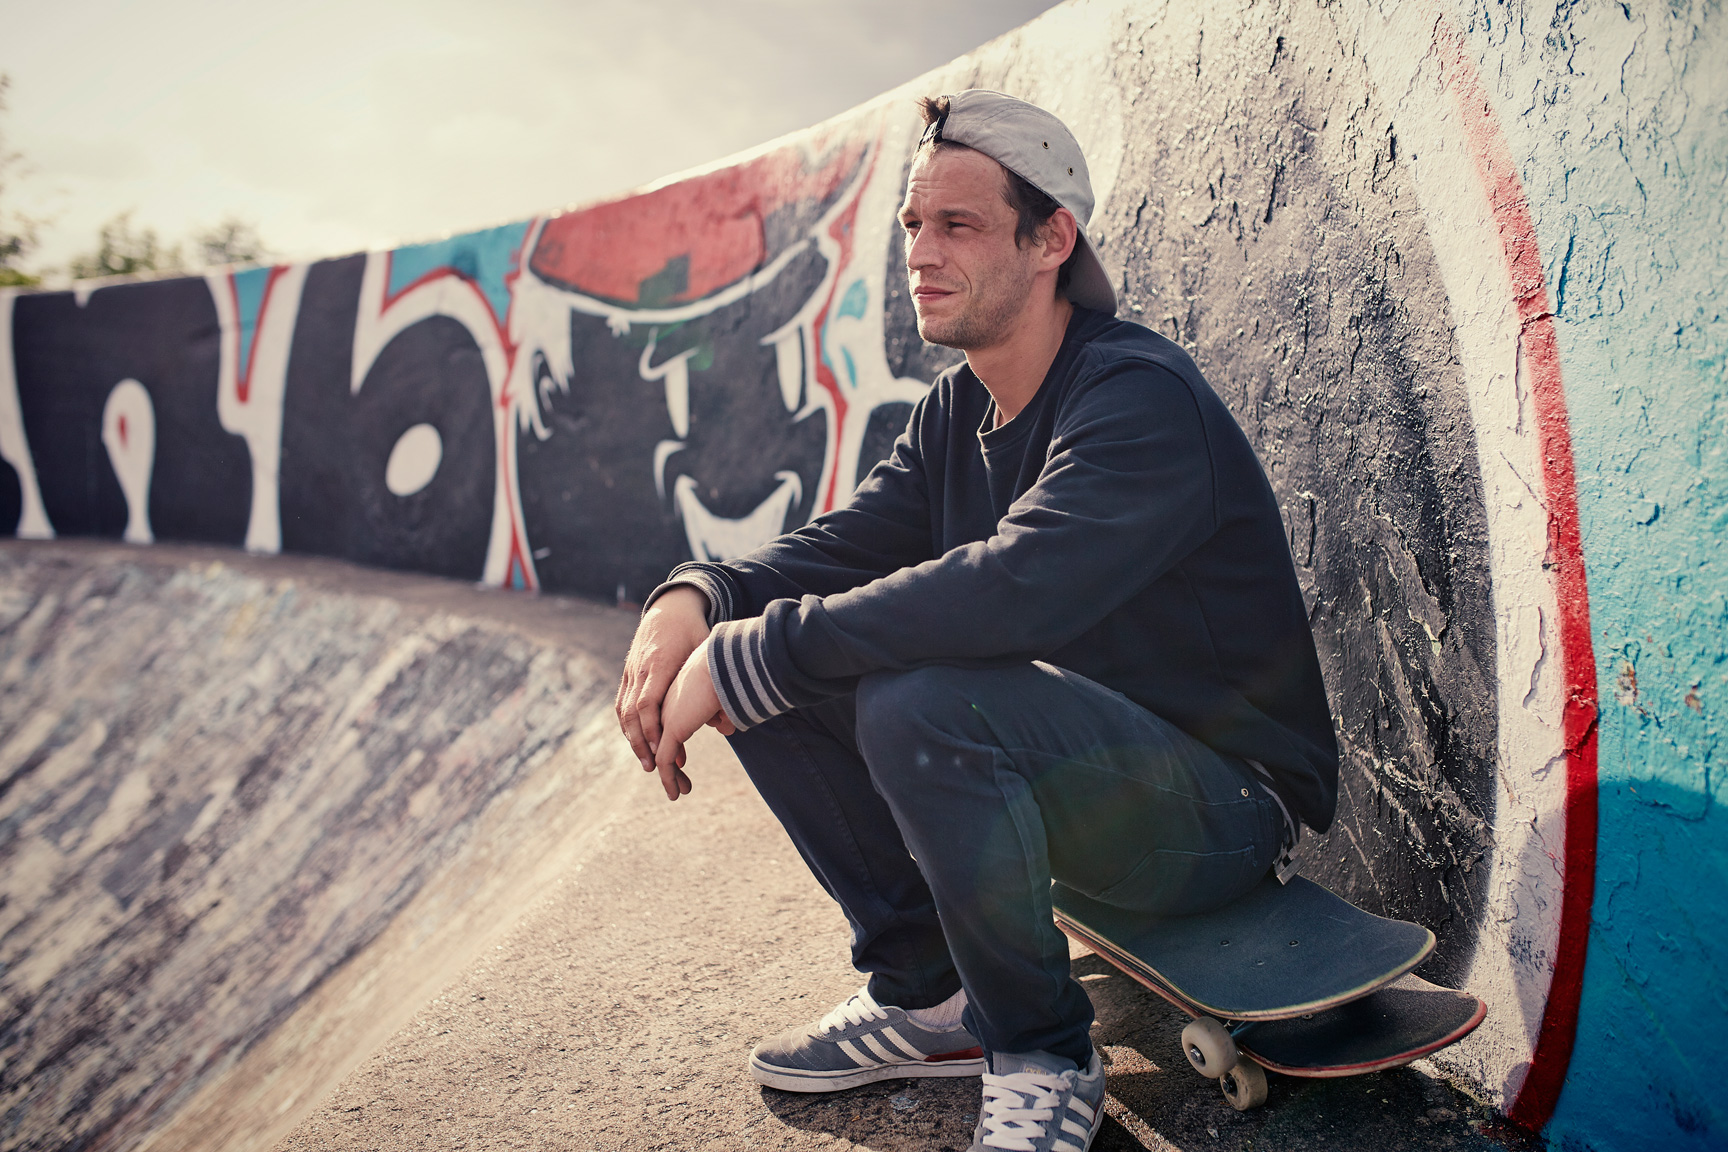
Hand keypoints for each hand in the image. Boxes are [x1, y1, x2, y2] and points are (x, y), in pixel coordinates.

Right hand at [616, 585, 710, 781]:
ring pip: (623, 710)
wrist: (670, 606)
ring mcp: (632, 670)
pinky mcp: (629, 672)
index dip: (651, 728)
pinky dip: (627, 725)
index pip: (647, 702)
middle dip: (640, 742)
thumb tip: (720, 723)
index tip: (660, 750)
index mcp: (660, 663)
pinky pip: (622, 702)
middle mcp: (641, 668)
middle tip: (652, 768)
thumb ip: (709, 683)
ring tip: (647, 763)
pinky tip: (638, 742)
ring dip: (633, 738)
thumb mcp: (706, 650)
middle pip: (632, 711)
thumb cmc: (693, 629)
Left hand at [652, 641, 735, 799]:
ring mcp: (667, 717)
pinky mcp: (671, 730)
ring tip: (679, 793)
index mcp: (677, 694)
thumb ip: (722, 711)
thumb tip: (725, 729)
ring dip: (671, 776)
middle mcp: (668, 705)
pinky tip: (675, 793)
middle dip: (671, 764)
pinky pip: (665, 761)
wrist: (726, 664)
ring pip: (662, 753)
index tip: (682, 761)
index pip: (670, 725)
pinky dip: (668, 778)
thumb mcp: (727, 695)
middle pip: (662, 741)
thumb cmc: (733, 674)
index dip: (674, 745)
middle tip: (682, 783)